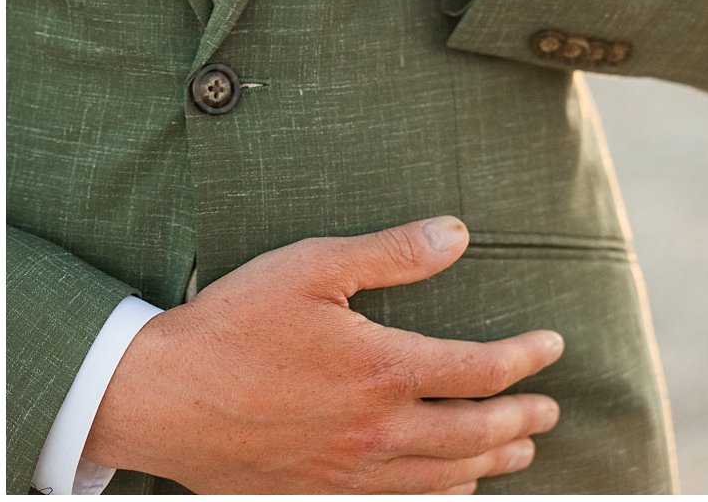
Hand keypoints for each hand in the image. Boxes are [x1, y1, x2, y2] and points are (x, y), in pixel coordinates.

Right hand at [82, 216, 563, 493]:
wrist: (154, 397)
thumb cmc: (234, 323)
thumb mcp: (313, 266)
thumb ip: (393, 252)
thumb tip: (459, 232)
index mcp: (383, 370)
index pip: (483, 371)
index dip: (527, 358)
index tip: (553, 346)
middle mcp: (374, 431)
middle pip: (475, 434)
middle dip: (522, 421)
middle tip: (549, 411)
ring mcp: (345, 474)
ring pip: (442, 479)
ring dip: (490, 464)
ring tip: (519, 450)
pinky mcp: (314, 496)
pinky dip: (437, 499)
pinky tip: (453, 489)